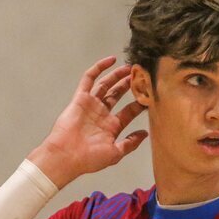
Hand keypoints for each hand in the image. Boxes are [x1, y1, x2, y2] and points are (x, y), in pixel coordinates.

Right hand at [28, 56, 147, 187]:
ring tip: (131, 68)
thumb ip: (131, 143)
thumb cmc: (90, 158)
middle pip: (118, 95)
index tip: (151, 95)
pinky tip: (111, 60)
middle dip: (129, 85)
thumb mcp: (116, 153)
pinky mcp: (80, 98)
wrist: (67, 155)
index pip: (129, 111)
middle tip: (141, 76)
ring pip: (106, 85)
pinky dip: (99, 68)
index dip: (140, 103)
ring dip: (117, 75)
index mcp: (111, 127)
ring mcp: (91, 105)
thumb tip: (145, 133)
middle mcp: (102, 114)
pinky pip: (89, 79)